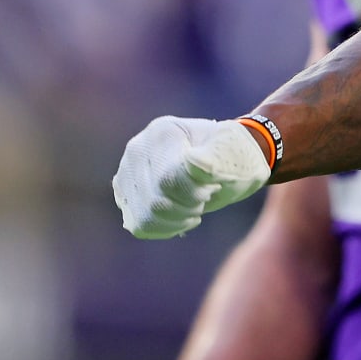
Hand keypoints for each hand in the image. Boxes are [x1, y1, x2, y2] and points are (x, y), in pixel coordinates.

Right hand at [114, 117, 271, 238]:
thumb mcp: (234, 153)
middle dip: (189, 206)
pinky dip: (167, 227)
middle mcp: (137, 150)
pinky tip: (183, 215)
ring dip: (179, 219)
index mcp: (162, 133)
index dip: (195, 193)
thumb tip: (193, 162)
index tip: (214, 184)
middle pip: (156, 202)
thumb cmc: (234, 156)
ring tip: (195, 203)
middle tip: (207, 194)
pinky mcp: (126, 195)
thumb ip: (216, 157)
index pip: (168, 180)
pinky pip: (140, 226)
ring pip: (146, 217)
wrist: (228, 163)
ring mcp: (128, 172)